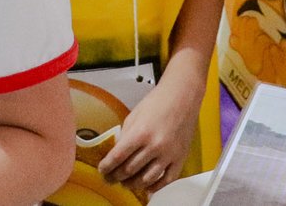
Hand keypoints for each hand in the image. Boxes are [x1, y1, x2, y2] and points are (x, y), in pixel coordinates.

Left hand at [97, 79, 197, 197]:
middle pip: (130, 170)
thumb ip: (125, 135)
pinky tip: (147, 188)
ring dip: (133, 184)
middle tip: (111, 178)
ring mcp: (168, 154)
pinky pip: (166, 180)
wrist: (182, 96)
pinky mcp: (180, 158)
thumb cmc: (159, 101)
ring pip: (146, 179)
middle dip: (117, 176)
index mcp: (140, 132)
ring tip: (126, 183)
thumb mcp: (134, 116)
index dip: (107, 166)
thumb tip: (117, 153)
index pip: (118, 157)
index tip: (102, 170)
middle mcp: (154, 145)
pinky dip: (155, 187)